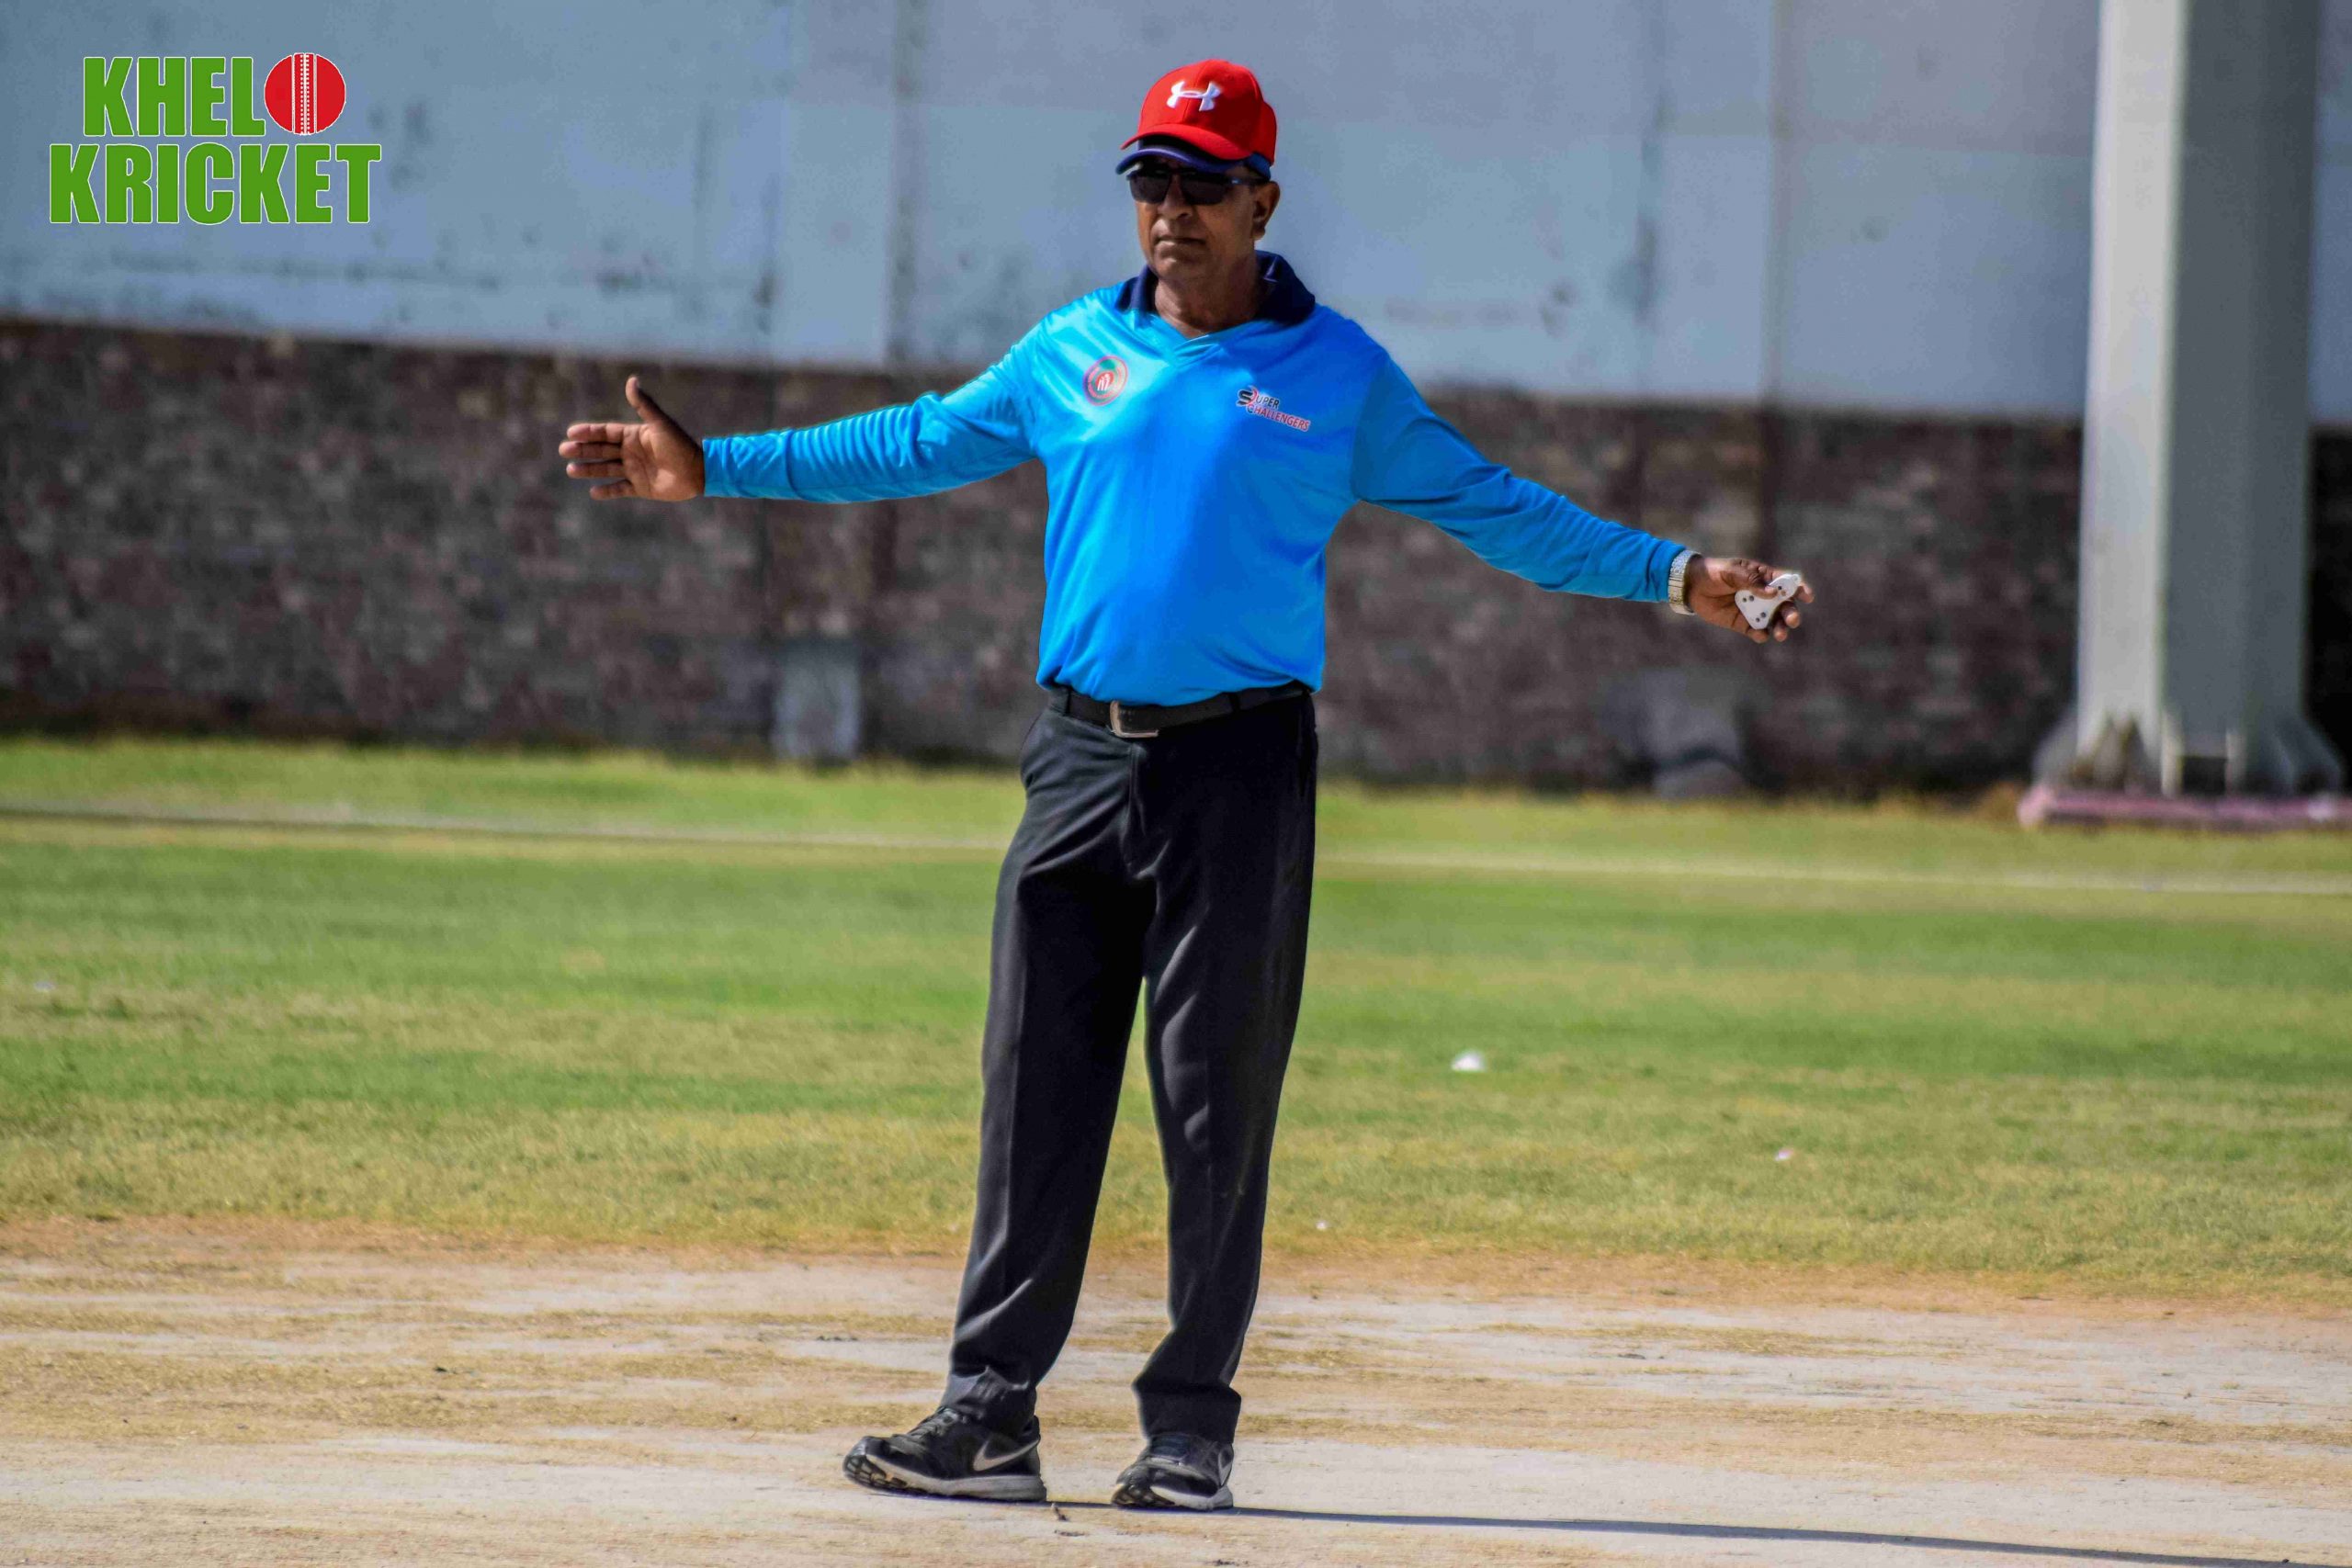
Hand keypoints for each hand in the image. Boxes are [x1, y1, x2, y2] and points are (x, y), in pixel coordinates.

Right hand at [557, 376, 704, 500]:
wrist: (698, 472)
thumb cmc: (680, 445)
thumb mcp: (660, 424)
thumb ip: (644, 404)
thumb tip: (631, 380)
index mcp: (634, 435)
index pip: (606, 432)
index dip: (588, 432)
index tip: (571, 432)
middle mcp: (632, 452)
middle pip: (601, 450)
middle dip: (583, 450)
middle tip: (564, 450)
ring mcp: (635, 470)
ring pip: (606, 469)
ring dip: (589, 469)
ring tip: (571, 470)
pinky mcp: (641, 488)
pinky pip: (620, 489)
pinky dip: (607, 491)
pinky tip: (593, 492)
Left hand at [1685, 554, 1813, 643]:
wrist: (1692, 586)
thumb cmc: (1714, 573)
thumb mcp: (1732, 571)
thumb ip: (1751, 581)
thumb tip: (1772, 593)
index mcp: (1764, 578)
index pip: (1787, 583)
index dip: (1799, 589)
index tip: (1807, 597)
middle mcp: (1764, 595)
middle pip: (1784, 605)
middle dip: (1791, 613)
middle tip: (1793, 620)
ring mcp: (1754, 610)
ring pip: (1773, 621)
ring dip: (1780, 628)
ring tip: (1780, 634)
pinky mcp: (1743, 623)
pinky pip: (1756, 631)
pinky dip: (1760, 635)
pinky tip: (1759, 635)